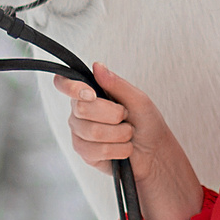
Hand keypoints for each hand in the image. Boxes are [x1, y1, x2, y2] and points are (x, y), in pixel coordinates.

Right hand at [55, 64, 206, 219]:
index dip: (72, 88)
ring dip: (120, 134)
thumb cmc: (146, 123)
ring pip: (93, 131)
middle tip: (125, 117)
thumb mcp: (138, 99)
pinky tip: (123, 149)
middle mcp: (79, 112)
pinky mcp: (85, 153)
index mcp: (89, 93)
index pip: (64, 84)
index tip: (91, 95)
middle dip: (113, 114)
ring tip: (127, 134)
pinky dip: (119, 150)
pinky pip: (97, 150)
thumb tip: (97, 66)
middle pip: (82, 108)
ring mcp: (80, 133)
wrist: (154, 152)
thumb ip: (116, 83)